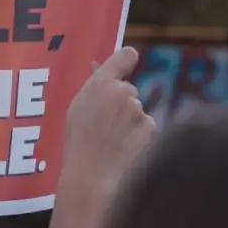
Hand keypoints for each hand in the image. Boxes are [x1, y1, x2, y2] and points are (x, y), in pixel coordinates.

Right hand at [48, 46, 155, 227]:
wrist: (91, 172)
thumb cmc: (77, 139)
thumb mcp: (77, 106)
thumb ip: (93, 85)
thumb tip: (101, 66)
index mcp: (102, 82)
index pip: (126, 55)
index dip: (126, 59)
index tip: (126, 64)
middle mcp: (124, 91)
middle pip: (129, 89)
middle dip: (121, 101)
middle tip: (104, 122)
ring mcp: (139, 109)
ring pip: (137, 109)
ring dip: (129, 120)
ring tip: (111, 139)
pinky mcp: (150, 127)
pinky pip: (146, 125)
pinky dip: (138, 134)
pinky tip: (123, 146)